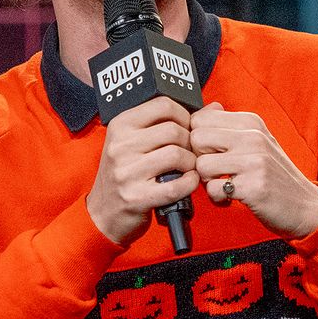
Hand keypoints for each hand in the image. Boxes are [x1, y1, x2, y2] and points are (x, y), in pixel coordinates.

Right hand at [87, 96, 198, 245]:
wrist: (103, 213)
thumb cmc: (126, 173)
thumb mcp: (138, 142)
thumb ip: (172, 121)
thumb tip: (214, 106)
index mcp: (121, 125)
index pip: (163, 105)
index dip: (184, 115)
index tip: (187, 128)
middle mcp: (120, 145)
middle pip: (173, 130)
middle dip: (189, 142)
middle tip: (189, 152)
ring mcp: (126, 172)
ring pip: (177, 155)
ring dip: (190, 163)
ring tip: (187, 168)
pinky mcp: (135, 197)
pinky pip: (177, 185)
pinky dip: (190, 183)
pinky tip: (187, 182)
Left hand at [190, 102, 317, 238]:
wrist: (305, 204)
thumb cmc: (275, 174)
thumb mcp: (257, 141)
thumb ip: (230, 126)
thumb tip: (206, 108)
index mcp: (251, 122)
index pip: (200, 119)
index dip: (198, 139)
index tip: (210, 152)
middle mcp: (253, 137)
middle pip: (196, 138)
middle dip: (199, 158)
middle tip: (214, 170)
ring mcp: (255, 161)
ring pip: (201, 165)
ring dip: (207, 181)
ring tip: (224, 184)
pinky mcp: (254, 186)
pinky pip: (213, 189)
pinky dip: (217, 198)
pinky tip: (231, 197)